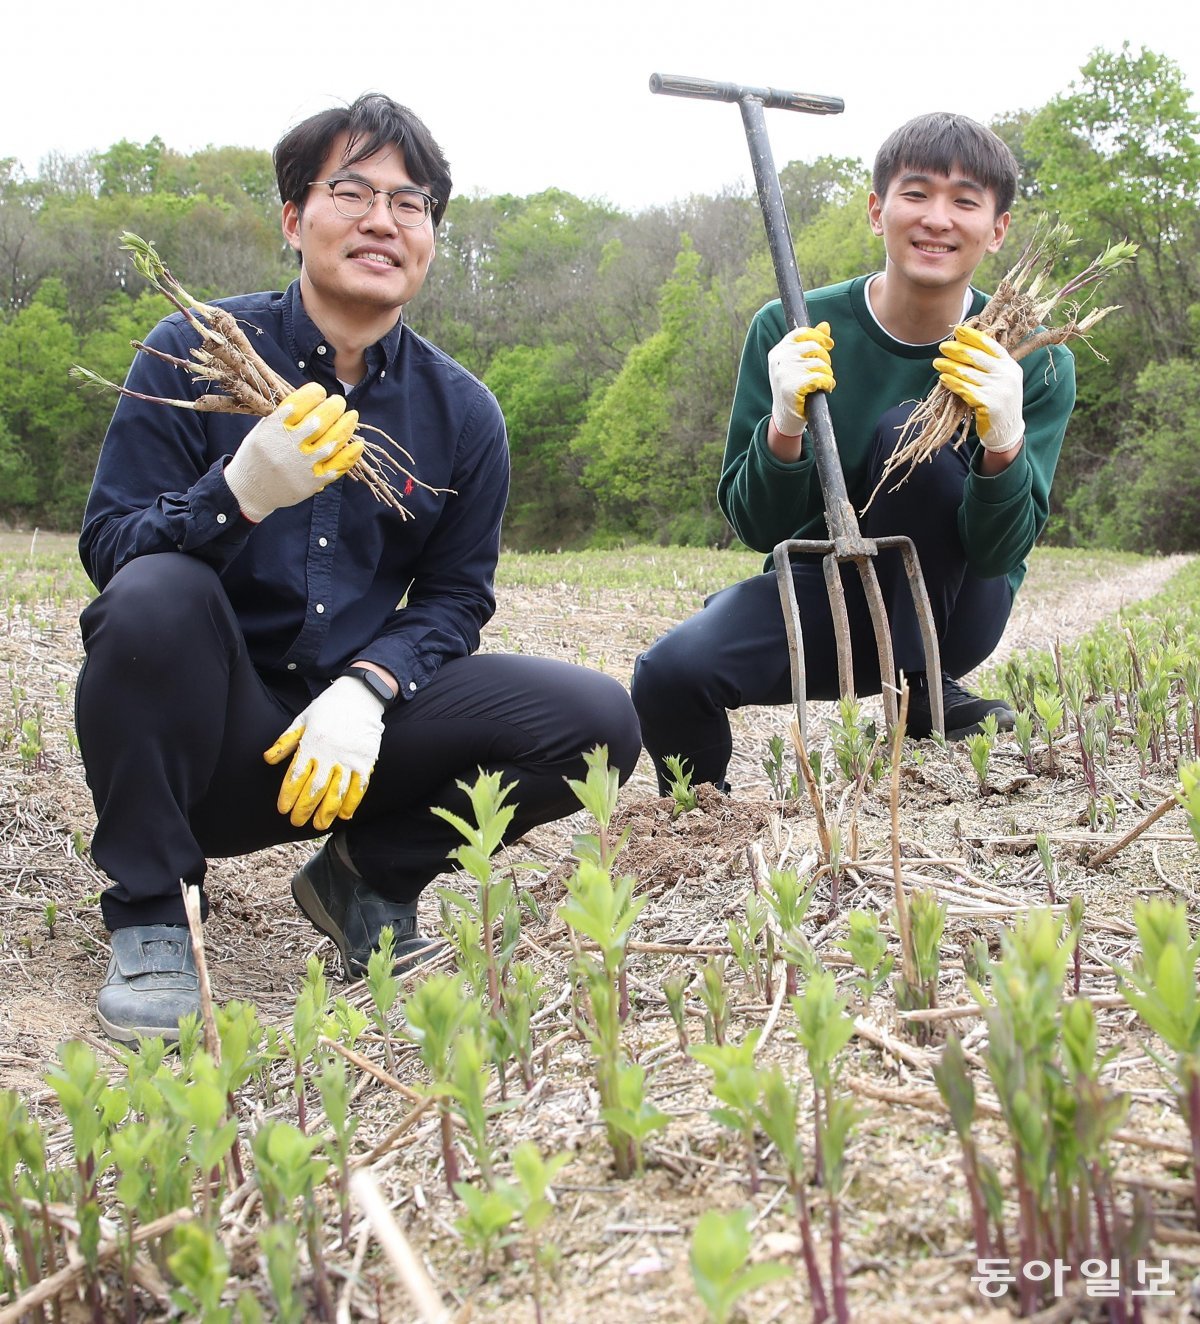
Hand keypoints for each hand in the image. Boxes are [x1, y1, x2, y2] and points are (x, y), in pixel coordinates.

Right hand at [225, 382, 362, 522]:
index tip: (320, 392)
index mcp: (276, 427)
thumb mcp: (263, 429)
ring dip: (347, 426)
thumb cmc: (257, 455)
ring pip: (333, 440)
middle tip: (339, 402)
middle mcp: (291, 443)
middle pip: (321, 419)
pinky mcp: (314, 480)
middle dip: (335, 406)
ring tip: (352, 416)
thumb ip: (284, 416)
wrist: (251, 490)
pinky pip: (338, 465)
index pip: (301, 403)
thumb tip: (312, 401)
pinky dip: (351, 454)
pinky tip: (358, 444)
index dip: (315, 394)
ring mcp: (304, 463)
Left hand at [263, 677, 384, 830]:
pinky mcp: (366, 761)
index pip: (296, 776)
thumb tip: (267, 759)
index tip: (282, 809)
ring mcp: (349, 759)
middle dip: (304, 809)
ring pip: (337, 792)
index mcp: (311, 744)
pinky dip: (352, 803)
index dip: (288, 795)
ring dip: (327, 811)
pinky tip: (345, 815)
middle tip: (296, 822)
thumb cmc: (327, 708)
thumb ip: (285, 742)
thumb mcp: (302, 720)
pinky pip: (359, 787)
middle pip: (314, 789)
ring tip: (319, 825)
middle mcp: (329, 755)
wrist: (359, 696)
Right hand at [767, 322, 834, 436]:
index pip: (802, 333)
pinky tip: (825, 388)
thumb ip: (810, 343)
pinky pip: (821, 378)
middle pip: (814, 348)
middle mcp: (779, 359)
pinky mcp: (793, 387)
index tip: (829, 345)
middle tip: (824, 371)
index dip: (819, 337)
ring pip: (820, 364)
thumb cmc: (793, 387)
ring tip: (823, 383)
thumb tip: (825, 325)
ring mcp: (784, 373)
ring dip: (827, 374)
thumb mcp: (798, 363)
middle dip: (826, 359)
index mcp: (778, 351)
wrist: (785, 417)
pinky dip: (828, 383)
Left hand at [933, 325, 1023, 452]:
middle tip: (942, 347)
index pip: (990, 346)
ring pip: (968, 373)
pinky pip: (965, 390)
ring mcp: (999, 389)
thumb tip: (964, 347)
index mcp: (1010, 365)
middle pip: (977, 357)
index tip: (958, 330)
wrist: (1007, 432)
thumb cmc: (999, 403)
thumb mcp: (1001, 380)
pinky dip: (952, 383)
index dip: (973, 337)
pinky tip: (943, 379)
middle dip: (957, 350)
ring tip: (937, 363)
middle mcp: (1007, 375)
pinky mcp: (989, 404)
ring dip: (950, 366)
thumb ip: (989, 365)